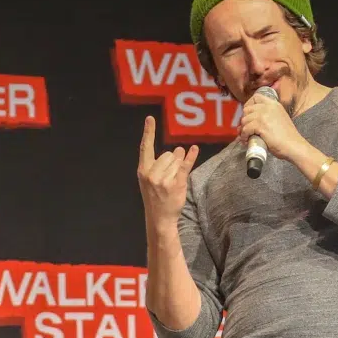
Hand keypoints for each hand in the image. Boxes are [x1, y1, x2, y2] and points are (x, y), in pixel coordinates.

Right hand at [137, 116, 198, 230]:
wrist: (159, 218)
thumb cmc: (155, 198)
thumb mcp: (149, 181)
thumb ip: (159, 164)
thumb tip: (178, 149)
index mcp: (143, 170)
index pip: (145, 147)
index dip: (148, 132)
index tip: (150, 118)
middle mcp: (152, 173)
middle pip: (167, 153)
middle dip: (171, 161)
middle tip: (168, 178)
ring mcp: (164, 179)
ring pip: (177, 160)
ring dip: (178, 167)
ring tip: (173, 182)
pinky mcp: (176, 183)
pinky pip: (185, 165)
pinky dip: (191, 157)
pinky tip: (194, 149)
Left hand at [237, 88, 309, 163]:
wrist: (293, 145)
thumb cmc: (287, 136)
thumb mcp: (279, 118)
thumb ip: (267, 115)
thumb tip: (249, 120)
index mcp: (274, 104)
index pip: (256, 97)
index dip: (248, 105)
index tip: (248, 115)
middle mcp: (268, 107)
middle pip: (247, 109)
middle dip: (244, 119)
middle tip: (246, 128)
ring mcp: (264, 115)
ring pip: (244, 119)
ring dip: (243, 129)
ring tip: (246, 136)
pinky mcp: (261, 125)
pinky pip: (245, 129)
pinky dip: (244, 135)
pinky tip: (246, 140)